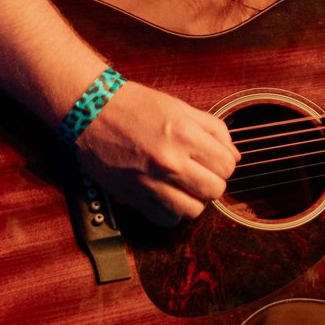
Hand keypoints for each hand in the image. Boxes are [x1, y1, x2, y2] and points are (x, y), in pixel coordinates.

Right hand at [72, 82, 241, 226]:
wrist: (90, 111)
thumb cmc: (133, 105)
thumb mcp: (179, 106)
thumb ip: (212, 129)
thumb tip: (234, 154)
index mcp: (184, 134)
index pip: (227, 164)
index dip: (224, 163)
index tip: (214, 160)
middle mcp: (170, 161)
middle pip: (215, 190)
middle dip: (213, 182)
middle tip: (201, 173)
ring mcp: (151, 182)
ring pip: (194, 210)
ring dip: (195, 200)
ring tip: (185, 186)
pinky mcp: (134, 196)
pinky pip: (167, 220)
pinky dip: (172, 213)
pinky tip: (168, 197)